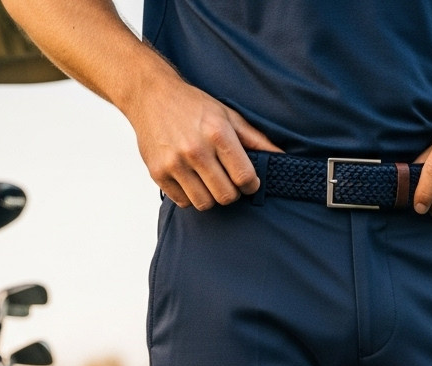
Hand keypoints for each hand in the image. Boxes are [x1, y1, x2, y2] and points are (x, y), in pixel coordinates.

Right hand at [127, 68, 282, 208]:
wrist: (150, 95)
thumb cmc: (193, 106)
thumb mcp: (228, 115)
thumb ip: (255, 140)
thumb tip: (281, 158)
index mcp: (217, 133)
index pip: (244, 178)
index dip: (250, 184)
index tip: (247, 181)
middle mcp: (195, 149)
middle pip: (226, 197)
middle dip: (231, 192)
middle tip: (227, 180)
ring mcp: (174, 163)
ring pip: (205, 204)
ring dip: (210, 196)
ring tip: (207, 179)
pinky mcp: (158, 173)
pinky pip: (183, 202)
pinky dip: (190, 195)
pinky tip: (189, 178)